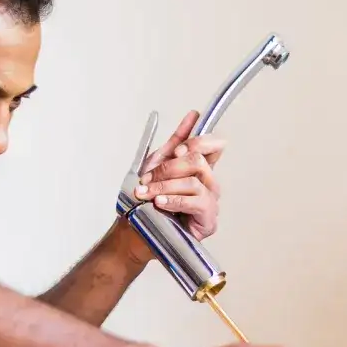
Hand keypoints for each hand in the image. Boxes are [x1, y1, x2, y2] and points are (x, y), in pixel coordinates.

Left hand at [132, 110, 224, 239]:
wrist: (132, 231)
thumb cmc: (145, 200)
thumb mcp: (156, 164)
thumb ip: (176, 141)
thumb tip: (194, 115)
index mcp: (199, 169)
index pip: (214, 146)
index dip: (199, 142)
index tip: (178, 149)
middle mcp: (208, 184)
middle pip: (199, 161)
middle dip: (169, 167)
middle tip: (148, 178)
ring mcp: (210, 202)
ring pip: (194, 182)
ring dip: (165, 185)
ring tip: (147, 194)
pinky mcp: (208, 221)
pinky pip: (197, 202)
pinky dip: (174, 200)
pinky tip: (160, 203)